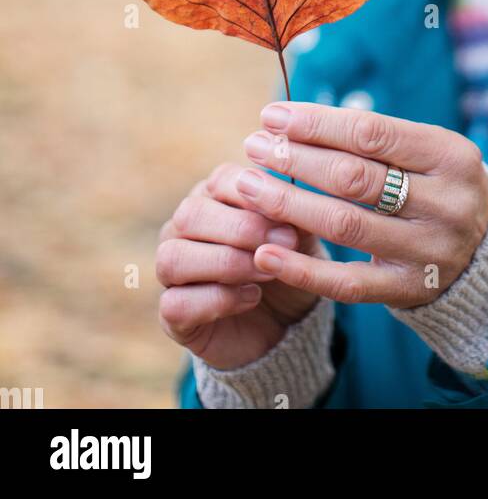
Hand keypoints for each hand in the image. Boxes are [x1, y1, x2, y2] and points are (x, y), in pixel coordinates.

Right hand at [157, 161, 327, 369]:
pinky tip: (251, 298)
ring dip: (227, 263)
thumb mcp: (300, 237)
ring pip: (173, 258)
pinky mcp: (172, 315)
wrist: (287, 323)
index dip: (252, 195)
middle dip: (241, 229)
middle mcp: (182, 231)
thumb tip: (284, 191)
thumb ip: (291, 212)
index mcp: (213, 199)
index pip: (219, 180)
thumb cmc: (288, 266)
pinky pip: (175, 304)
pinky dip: (218, 300)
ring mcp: (171, 273)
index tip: (287, 218)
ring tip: (267, 272)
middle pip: (189, 215)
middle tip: (284, 244)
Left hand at [236, 102, 487, 308]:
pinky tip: (264, 254)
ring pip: (345, 224)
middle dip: (296, 159)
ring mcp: (430, 250)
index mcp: (452, 155)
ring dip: (288, 203)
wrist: (484, 253)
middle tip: (253, 147)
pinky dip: (303, 267)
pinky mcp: (409, 290)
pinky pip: (347, 282)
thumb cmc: (436, 185)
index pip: (371, 133)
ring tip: (247, 186)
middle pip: (354, 177)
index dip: (316, 123)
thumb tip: (290, 121)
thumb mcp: (425, 152)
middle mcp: (447, 203)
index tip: (272, 115)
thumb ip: (371, 138)